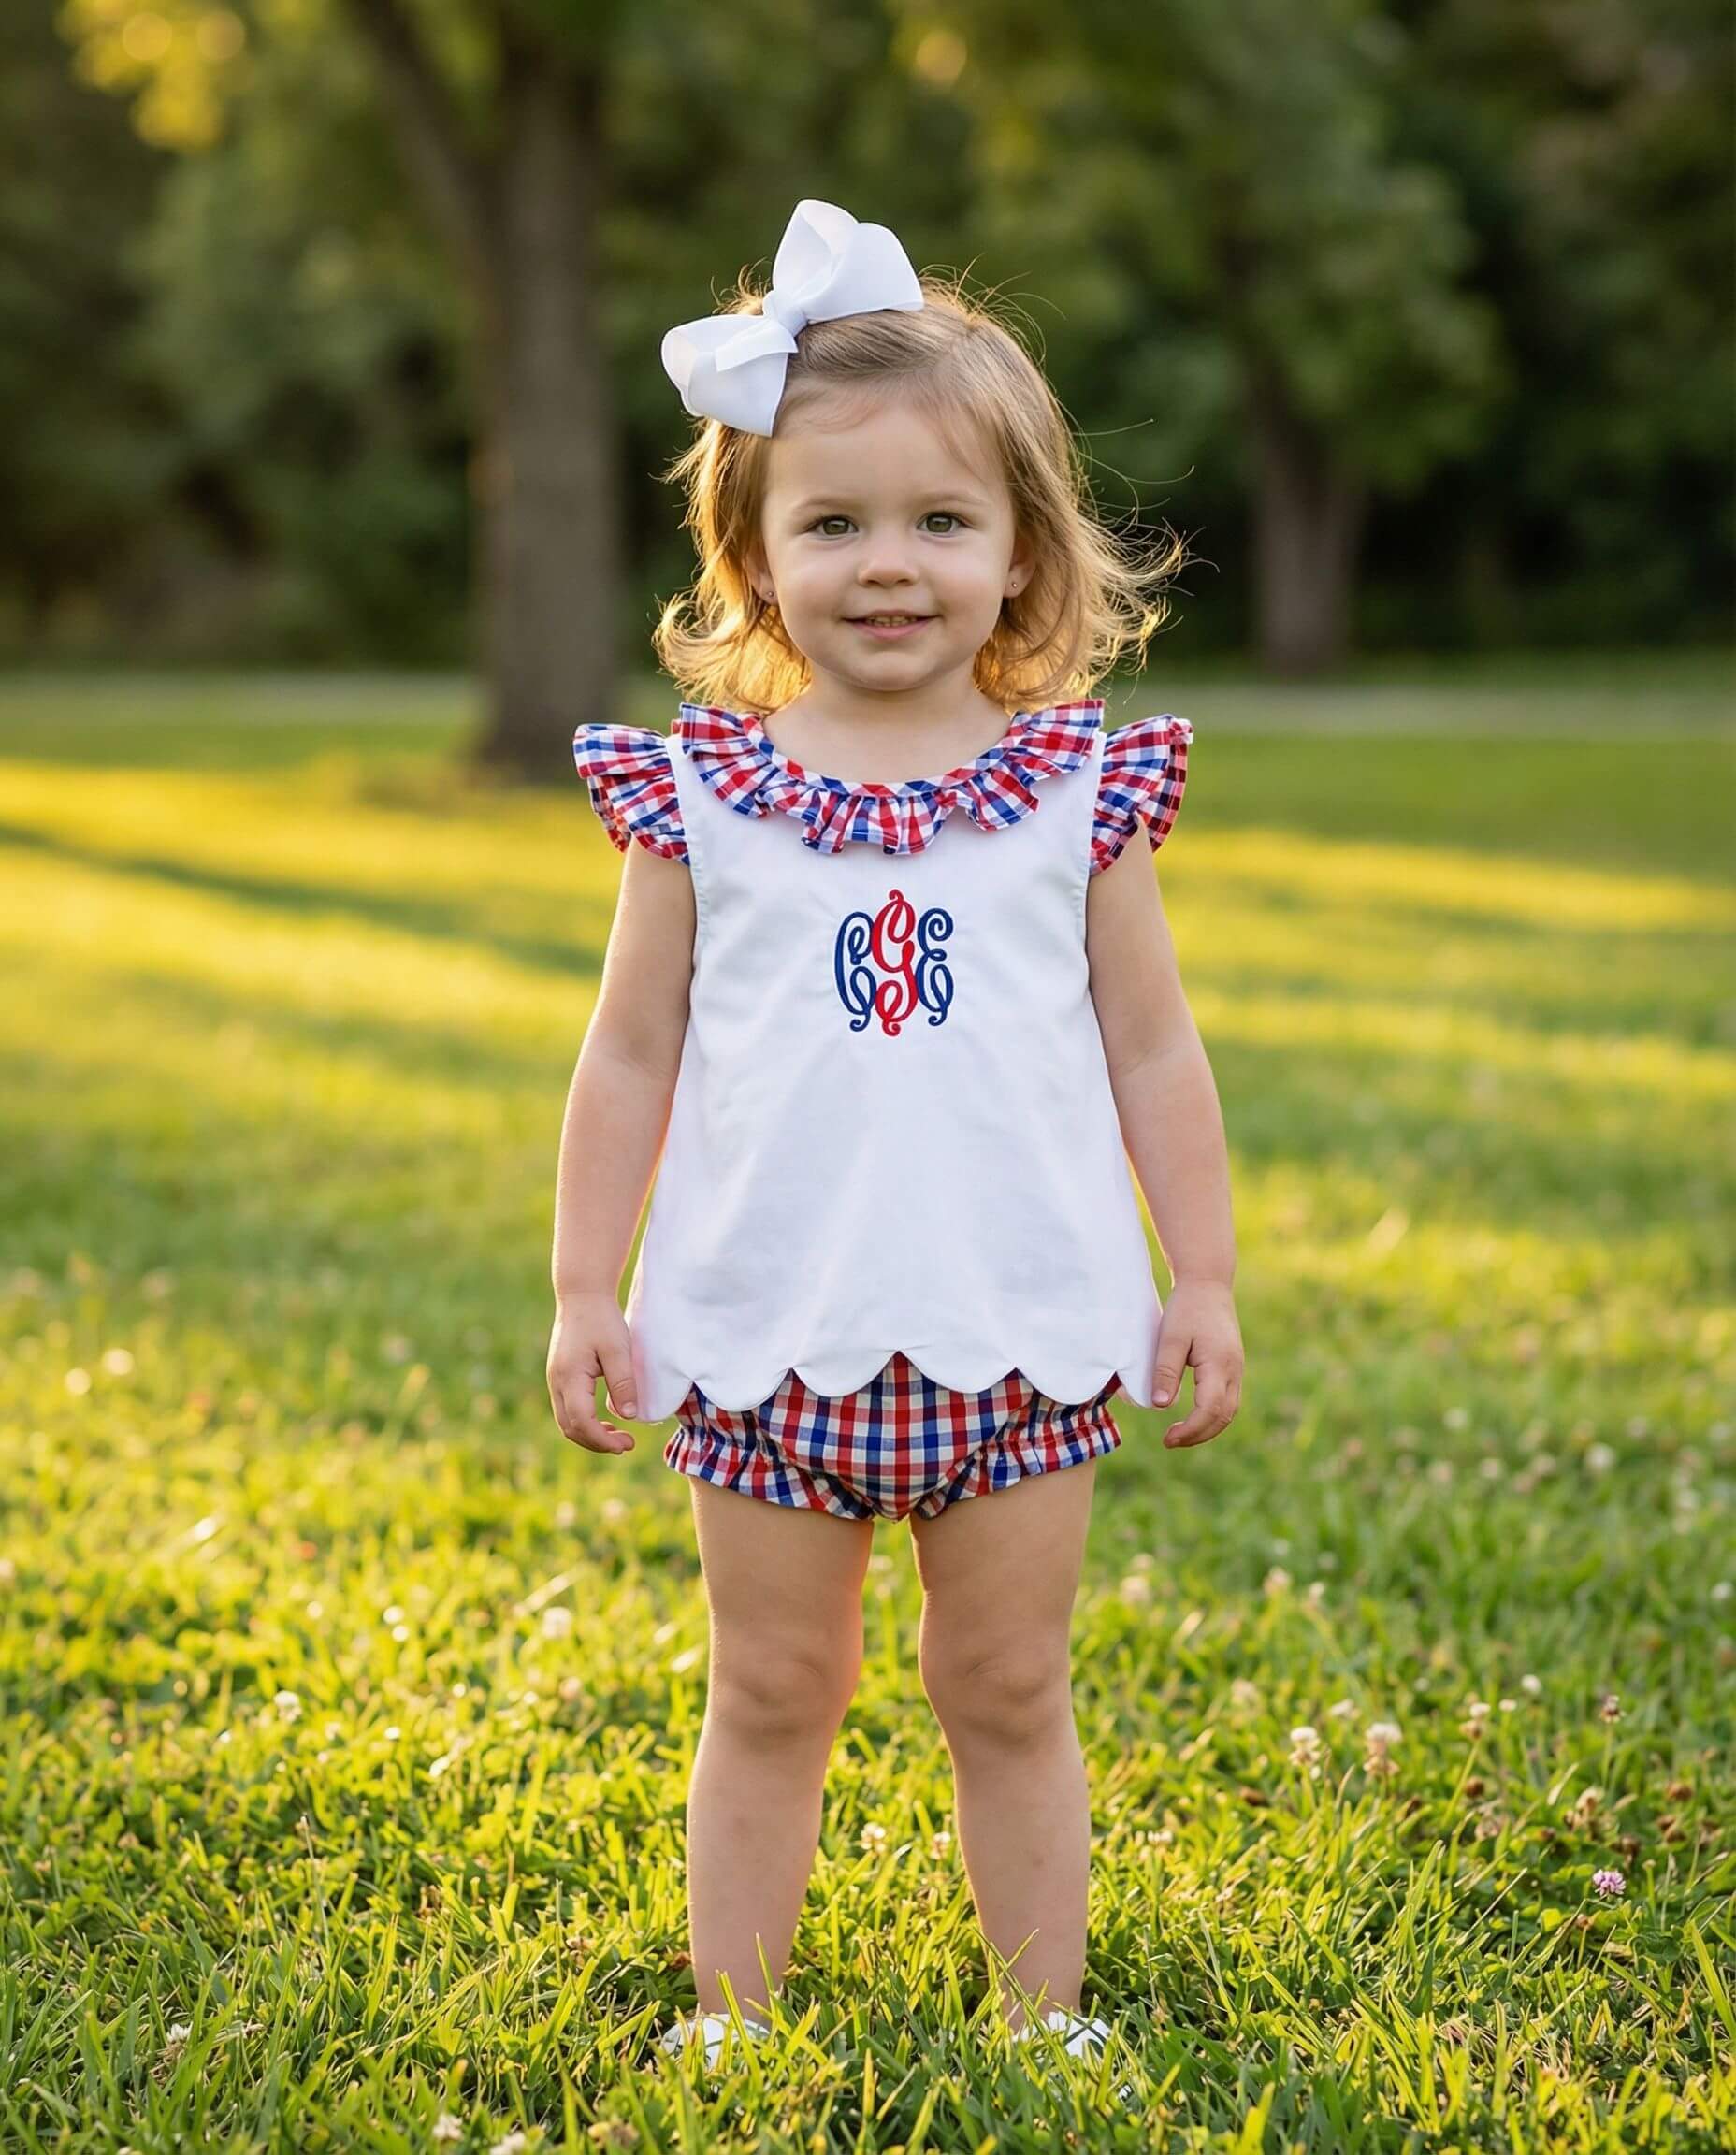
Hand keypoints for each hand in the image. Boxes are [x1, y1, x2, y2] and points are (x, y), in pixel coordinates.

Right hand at [547, 1291, 640, 1454]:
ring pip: (567, 1422)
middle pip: (570, 1428)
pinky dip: (585, 1423)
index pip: (581, 1422)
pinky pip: (568, 1410)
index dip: (603, 1439)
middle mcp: (556, 1383)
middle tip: (626, 1445)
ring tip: (618, 1438)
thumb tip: (628, 1415)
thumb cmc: (601, 1319)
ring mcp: (555, 1381)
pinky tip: (605, 1421)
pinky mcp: (560, 1378)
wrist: (581, 1296)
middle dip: (597, 1443)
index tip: (627, 1444)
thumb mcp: (618, 1349)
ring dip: (591, 1435)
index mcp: (569, 1377)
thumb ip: (623, 1382)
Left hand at [1152, 1278, 1242, 1448]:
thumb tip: (1161, 1406)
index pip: (1210, 1410)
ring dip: (1207, 1428)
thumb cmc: (1186, 1307)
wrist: (1208, 1283)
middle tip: (1169, 1441)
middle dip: (1198, 1435)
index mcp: (1219, 1364)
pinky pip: (1228, 1400)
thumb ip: (1166, 1371)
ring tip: (1179, 1435)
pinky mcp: (1232, 1366)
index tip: (1167, 1439)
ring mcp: (1236, 1369)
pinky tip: (1193, 1417)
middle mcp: (1234, 1370)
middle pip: (1223, 1416)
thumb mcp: (1170, 1337)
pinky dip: (1213, 1415)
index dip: (1190, 1430)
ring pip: (1229, 1411)